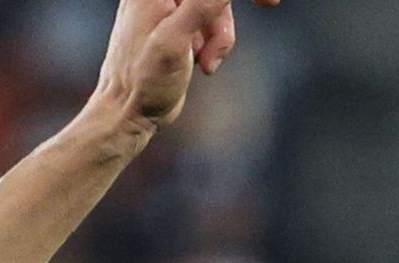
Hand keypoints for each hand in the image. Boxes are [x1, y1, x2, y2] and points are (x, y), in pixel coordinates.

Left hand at [84, 0, 252, 136]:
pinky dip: (215, 41)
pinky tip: (202, 63)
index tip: (268, 0)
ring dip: (221, 34)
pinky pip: (211, 19)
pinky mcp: (178, 23)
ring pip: (216, 4)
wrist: (127, 114)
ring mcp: (168, 5)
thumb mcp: (174, 41)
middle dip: (226, 15)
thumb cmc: (143, 82)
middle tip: (272, 2)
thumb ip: (202, 5)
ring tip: (207, 62)